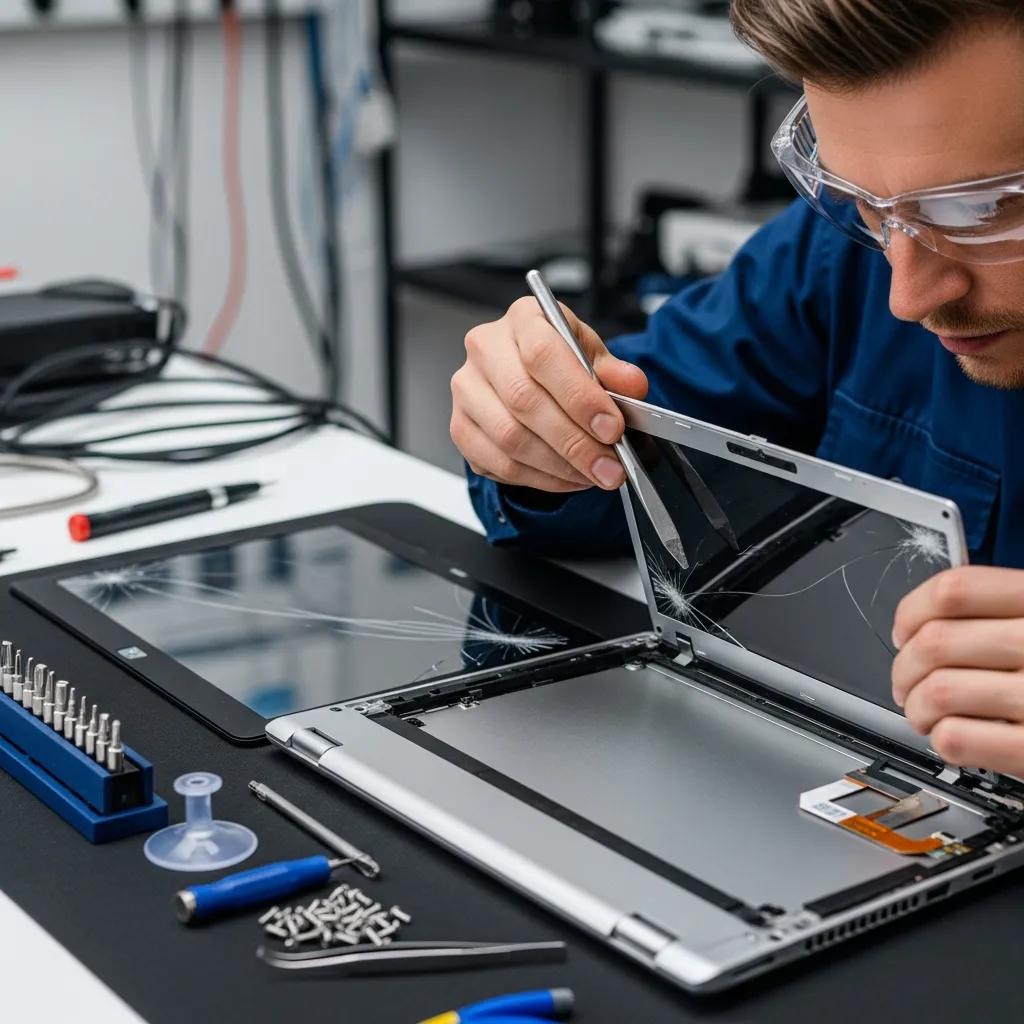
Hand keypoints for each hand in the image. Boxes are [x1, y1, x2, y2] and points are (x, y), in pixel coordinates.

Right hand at [450, 296, 648, 492]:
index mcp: (523, 320)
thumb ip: (615, 373)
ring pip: (510, 438)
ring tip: (592, 474)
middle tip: (608, 466)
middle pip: (524, 401)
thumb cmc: (559, 361)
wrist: (528, 375)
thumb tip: (631, 386)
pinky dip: (539, 478)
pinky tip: (567, 478)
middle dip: (574, 442)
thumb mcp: (593, 356)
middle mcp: (485, 350)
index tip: (611, 428)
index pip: (543, 354)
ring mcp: (467, 390)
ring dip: (558, 466)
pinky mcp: (461, 427)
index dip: (580, 397)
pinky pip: (498, 463)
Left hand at [892, 566, 1023, 773]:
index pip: (955, 591)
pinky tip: (954, 738)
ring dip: (917, 709)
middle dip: (905, 669)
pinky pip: (959, 738)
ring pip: (938, 692)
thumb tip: (925, 622)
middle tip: (906, 684)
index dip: (911, 612)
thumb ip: (1004, 615)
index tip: (905, 631)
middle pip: (935, 644)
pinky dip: (942, 739)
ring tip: (925, 715)